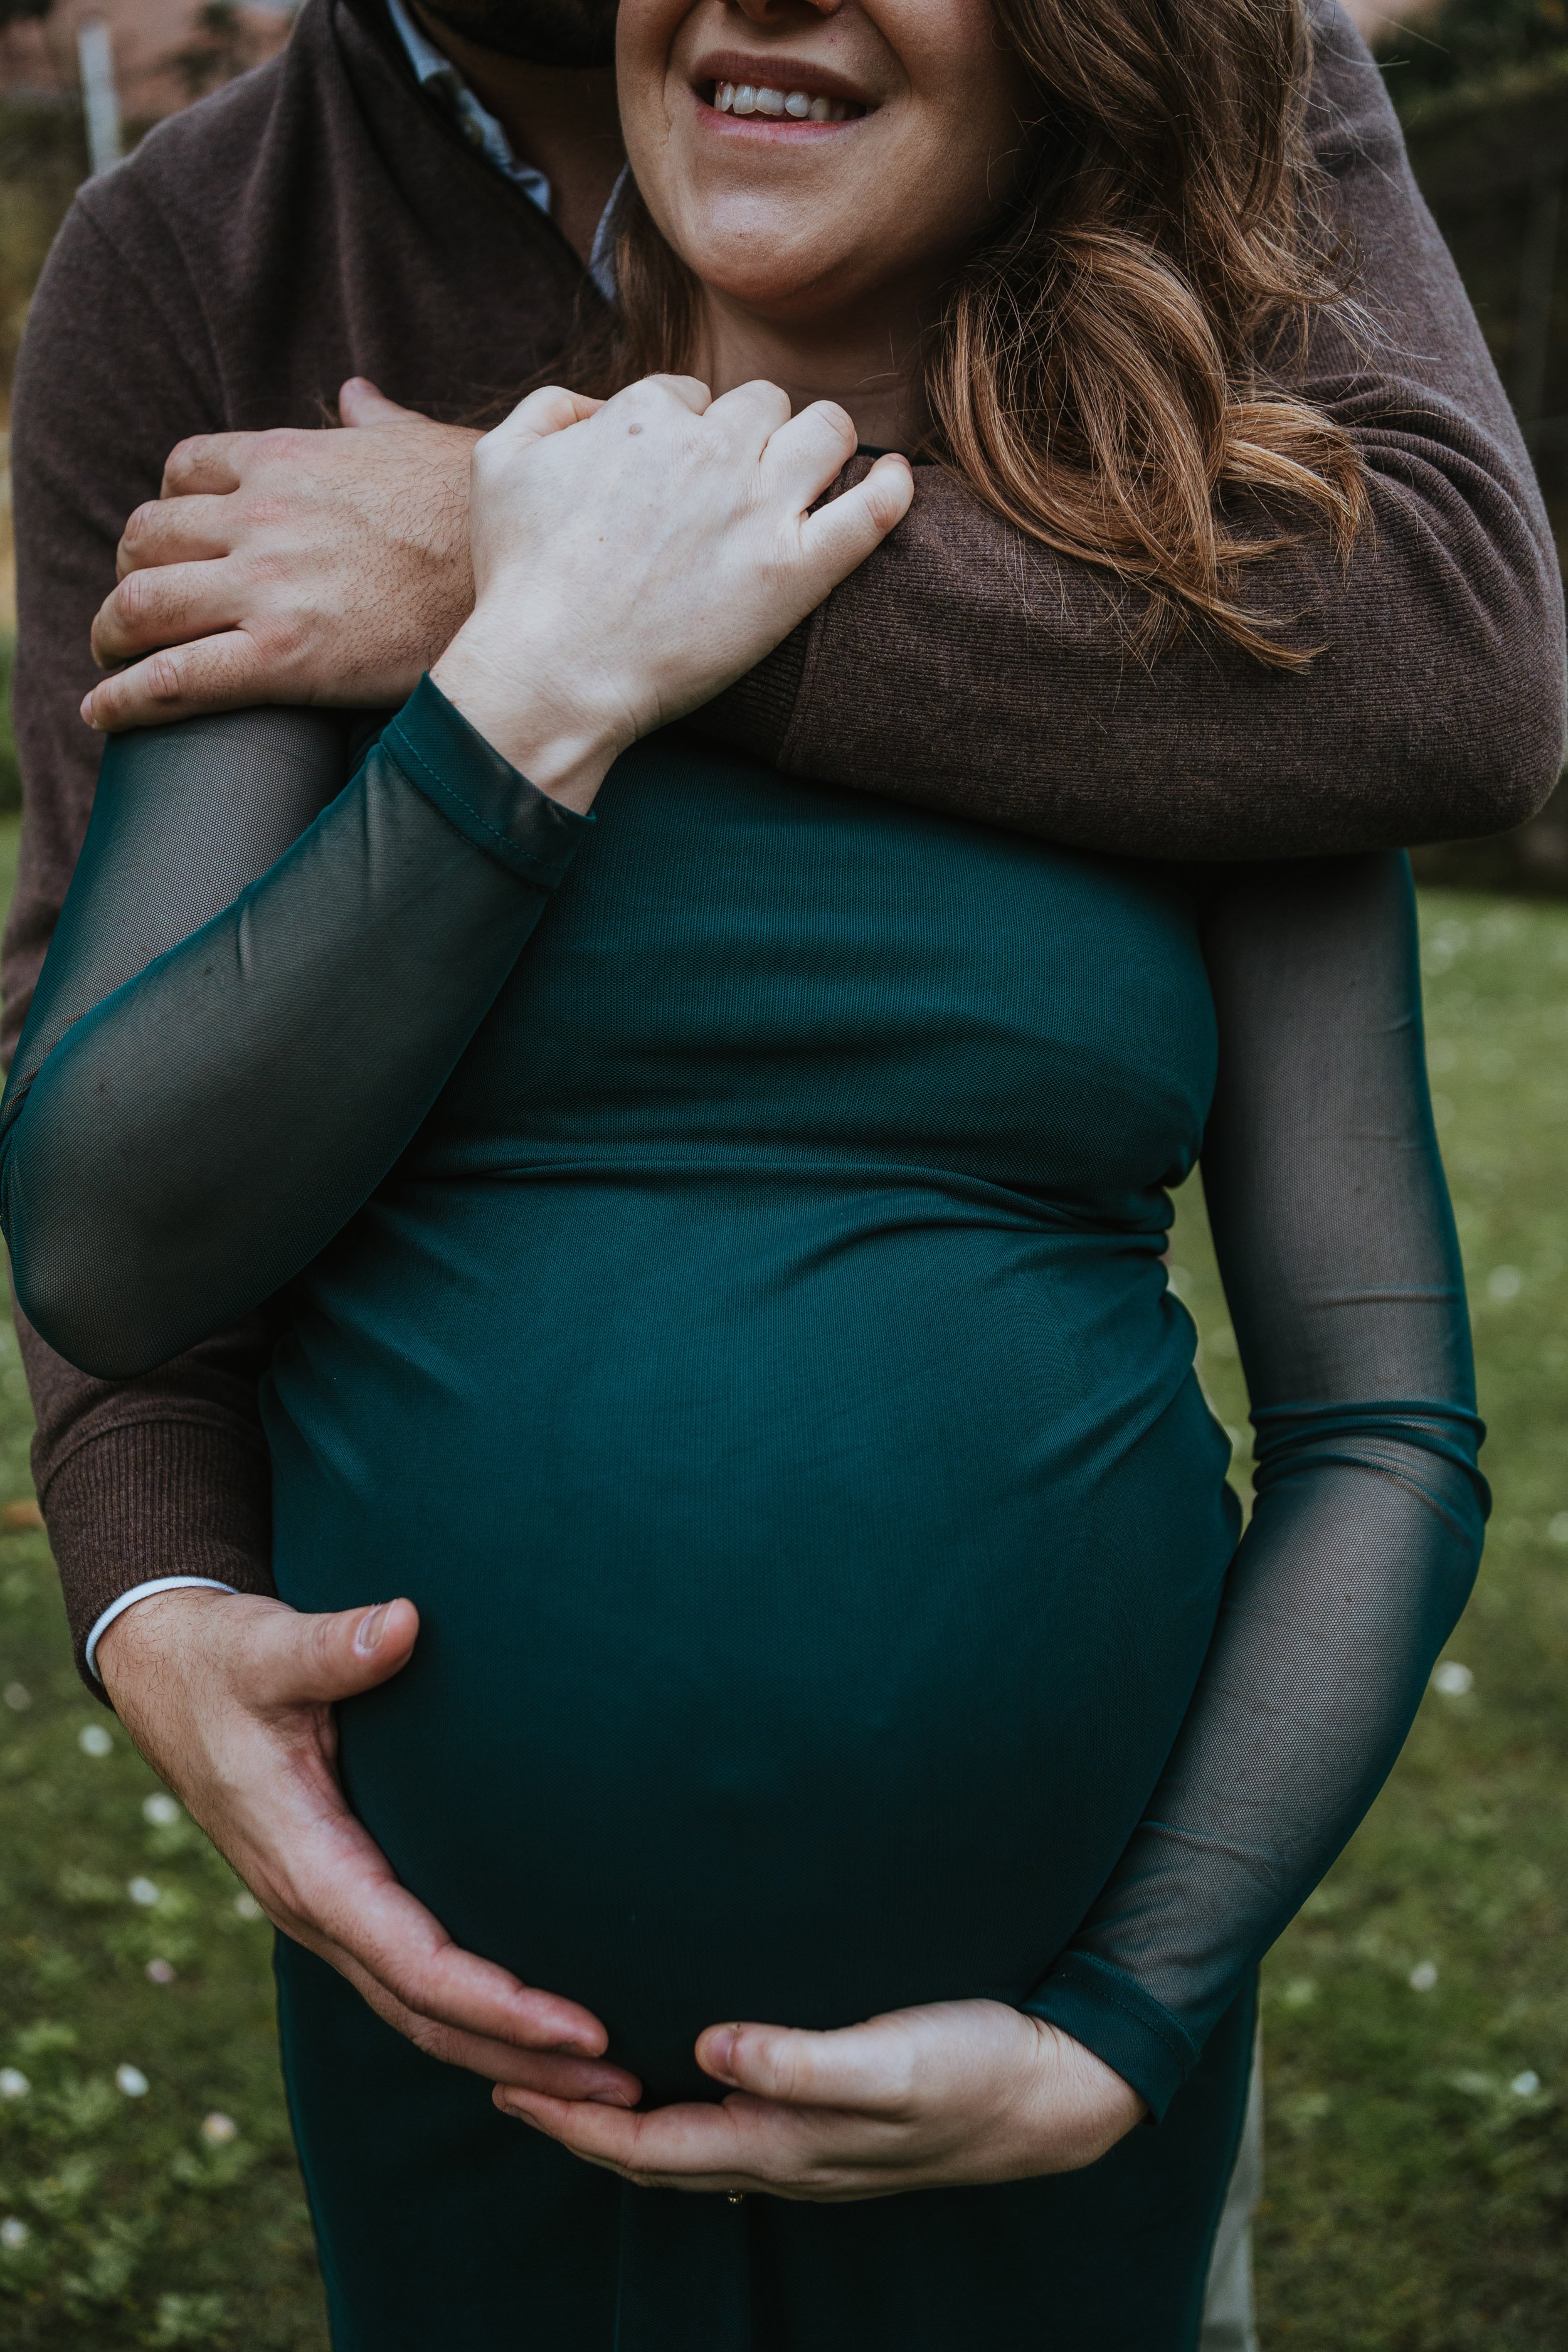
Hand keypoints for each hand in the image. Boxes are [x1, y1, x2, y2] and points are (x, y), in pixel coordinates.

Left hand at [83, 380, 479, 731]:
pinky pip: (173, 678)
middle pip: (146, 539)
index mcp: (288, 460)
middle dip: (131, 577)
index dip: (168, 514)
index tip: (177, 547)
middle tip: (139, 614)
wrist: (531, 575)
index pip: (184, 474)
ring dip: (113, 635)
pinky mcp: (283, 656)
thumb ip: (376, 421)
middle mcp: (262, 515)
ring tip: (115, 662)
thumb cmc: (485, 514)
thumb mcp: (424, 443)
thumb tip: (355, 395)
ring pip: (140, 603)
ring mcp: (266, 586)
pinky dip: (124, 698)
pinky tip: (105, 714)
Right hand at [98, 1586, 640, 2104]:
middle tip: (626, 2092)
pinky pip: (410, 1980)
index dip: (499, 2004)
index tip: (581, 2027)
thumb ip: (333, 1645)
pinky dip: (472, 2018)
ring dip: (506, 2055)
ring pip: (418, 2013)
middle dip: (524, 2060)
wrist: (169, 1676)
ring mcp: (326, 1912)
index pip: (416, 1963)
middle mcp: (316, 1908)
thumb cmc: (224, 1662)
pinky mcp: (341, 1898)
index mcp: (307, 1865)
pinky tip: (535, 2029)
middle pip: (427, 2017)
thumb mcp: (268, 1649)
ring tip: (603, 2083)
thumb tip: (404, 1622)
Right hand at [429, 375, 913, 809]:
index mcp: (645, 416)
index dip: (687, 436)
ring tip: (812, 477)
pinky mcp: (795, 572)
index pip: (692, 397)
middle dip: (754, 435)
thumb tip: (593, 403)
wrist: (552, 672)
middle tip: (737, 488)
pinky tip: (896, 479)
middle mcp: (711, 449)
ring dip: (821, 444)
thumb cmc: (519, 579)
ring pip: (826, 432)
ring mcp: (759, 509)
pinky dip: (892, 487)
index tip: (677, 481)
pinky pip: (871, 509)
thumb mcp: (498, 464)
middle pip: (763, 405)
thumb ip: (546, 409)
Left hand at [493, 1998, 1143, 2200]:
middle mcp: (787, 2158)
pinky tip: (679, 2091)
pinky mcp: (835, 2128)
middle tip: (509, 2090)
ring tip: (572, 2095)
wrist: (1055, 2093)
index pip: (652, 2145)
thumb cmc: (976, 2066)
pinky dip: (679, 2123)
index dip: (575, 2122)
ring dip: (621, 2131)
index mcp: (787, 2142)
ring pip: (688, 2155)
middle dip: (577, 2131)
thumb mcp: (894, 2061)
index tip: (509, 2090)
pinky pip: (728, 2140)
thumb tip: (710, 2046)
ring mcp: (812, 2152)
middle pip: (654, 2160)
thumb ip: (802, 2060)